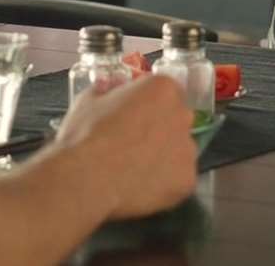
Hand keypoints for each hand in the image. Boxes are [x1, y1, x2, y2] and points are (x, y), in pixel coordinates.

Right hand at [56, 73, 197, 219]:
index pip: (163, 91)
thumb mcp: (87, 101)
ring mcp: (188, 149)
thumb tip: (107, 89)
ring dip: (162, 155)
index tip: (132, 113)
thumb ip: (105, 91)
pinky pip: (177, 177)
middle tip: (132, 141)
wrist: (88, 180)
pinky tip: (139, 184)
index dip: (146, 103)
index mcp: (162, 89)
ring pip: (178, 150)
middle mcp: (182, 115)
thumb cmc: (86, 135)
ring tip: (133, 167)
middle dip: (158, 127)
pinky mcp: (187, 179)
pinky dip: (163, 181)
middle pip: (175, 119)